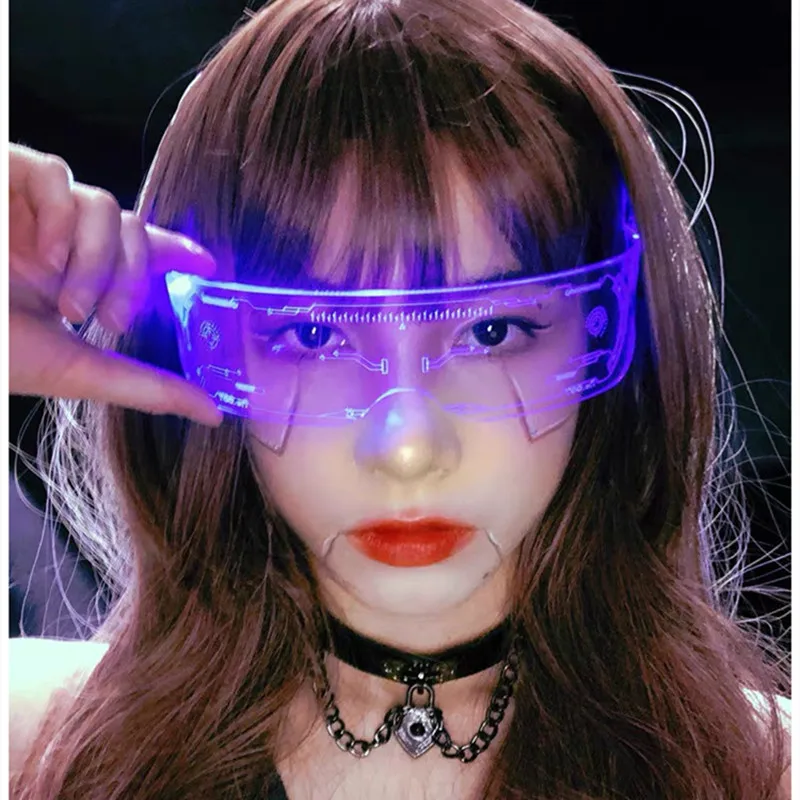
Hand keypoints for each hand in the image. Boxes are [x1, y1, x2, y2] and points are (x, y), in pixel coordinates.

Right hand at [9, 143, 221, 425]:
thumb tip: (214, 413)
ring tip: (66, 303)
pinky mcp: (5, 176)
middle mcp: (58, 240)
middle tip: (108, 321)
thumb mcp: (76, 371)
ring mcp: (29, 209)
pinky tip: (41, 257)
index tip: (208, 266)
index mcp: (76, 276)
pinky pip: (57, 176)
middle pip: (133, 230)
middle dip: (132, 280)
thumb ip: (146, 387)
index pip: (140, 251)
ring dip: (96, 261)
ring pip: (104, 206)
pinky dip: (60, 219)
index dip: (177, 250)